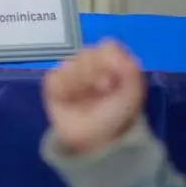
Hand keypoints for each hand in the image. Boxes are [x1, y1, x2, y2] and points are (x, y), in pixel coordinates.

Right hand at [42, 40, 144, 155]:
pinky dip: (63, 90)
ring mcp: (71, 71)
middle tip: (101, 91)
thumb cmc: (116, 115)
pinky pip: (54, 77)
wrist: (94, 140)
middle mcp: (90, 63)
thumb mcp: (132, 96)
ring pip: (68, 64)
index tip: (111, 80)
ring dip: (79, 84)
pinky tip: (69, 100)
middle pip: (86, 53)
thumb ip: (130, 71)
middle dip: (93, 73)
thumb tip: (114, 53)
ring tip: (85, 99)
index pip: (107, 46)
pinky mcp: (53, 83)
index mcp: (112, 63)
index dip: (108, 61)